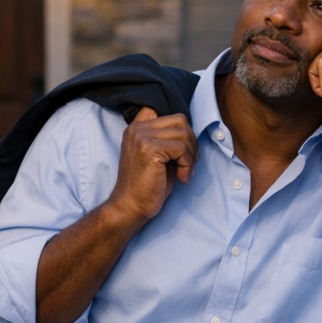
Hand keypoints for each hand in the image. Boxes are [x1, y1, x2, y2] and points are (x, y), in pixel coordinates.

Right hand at [107, 107, 198, 222]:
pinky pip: (182, 149)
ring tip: (185, 172)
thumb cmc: (146, 186)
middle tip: (189, 163)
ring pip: (184, 134)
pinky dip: (188, 165)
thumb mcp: (156, 156)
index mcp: (136, 128)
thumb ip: (166, 140)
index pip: (170, 115)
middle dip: (191, 142)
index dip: (182, 132)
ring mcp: (142, 138)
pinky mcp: (150, 149)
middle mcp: (137, 129)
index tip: (182, 152)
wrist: (130, 207)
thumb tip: (191, 133)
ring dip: (191, 156)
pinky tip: (182, 178)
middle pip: (180, 121)